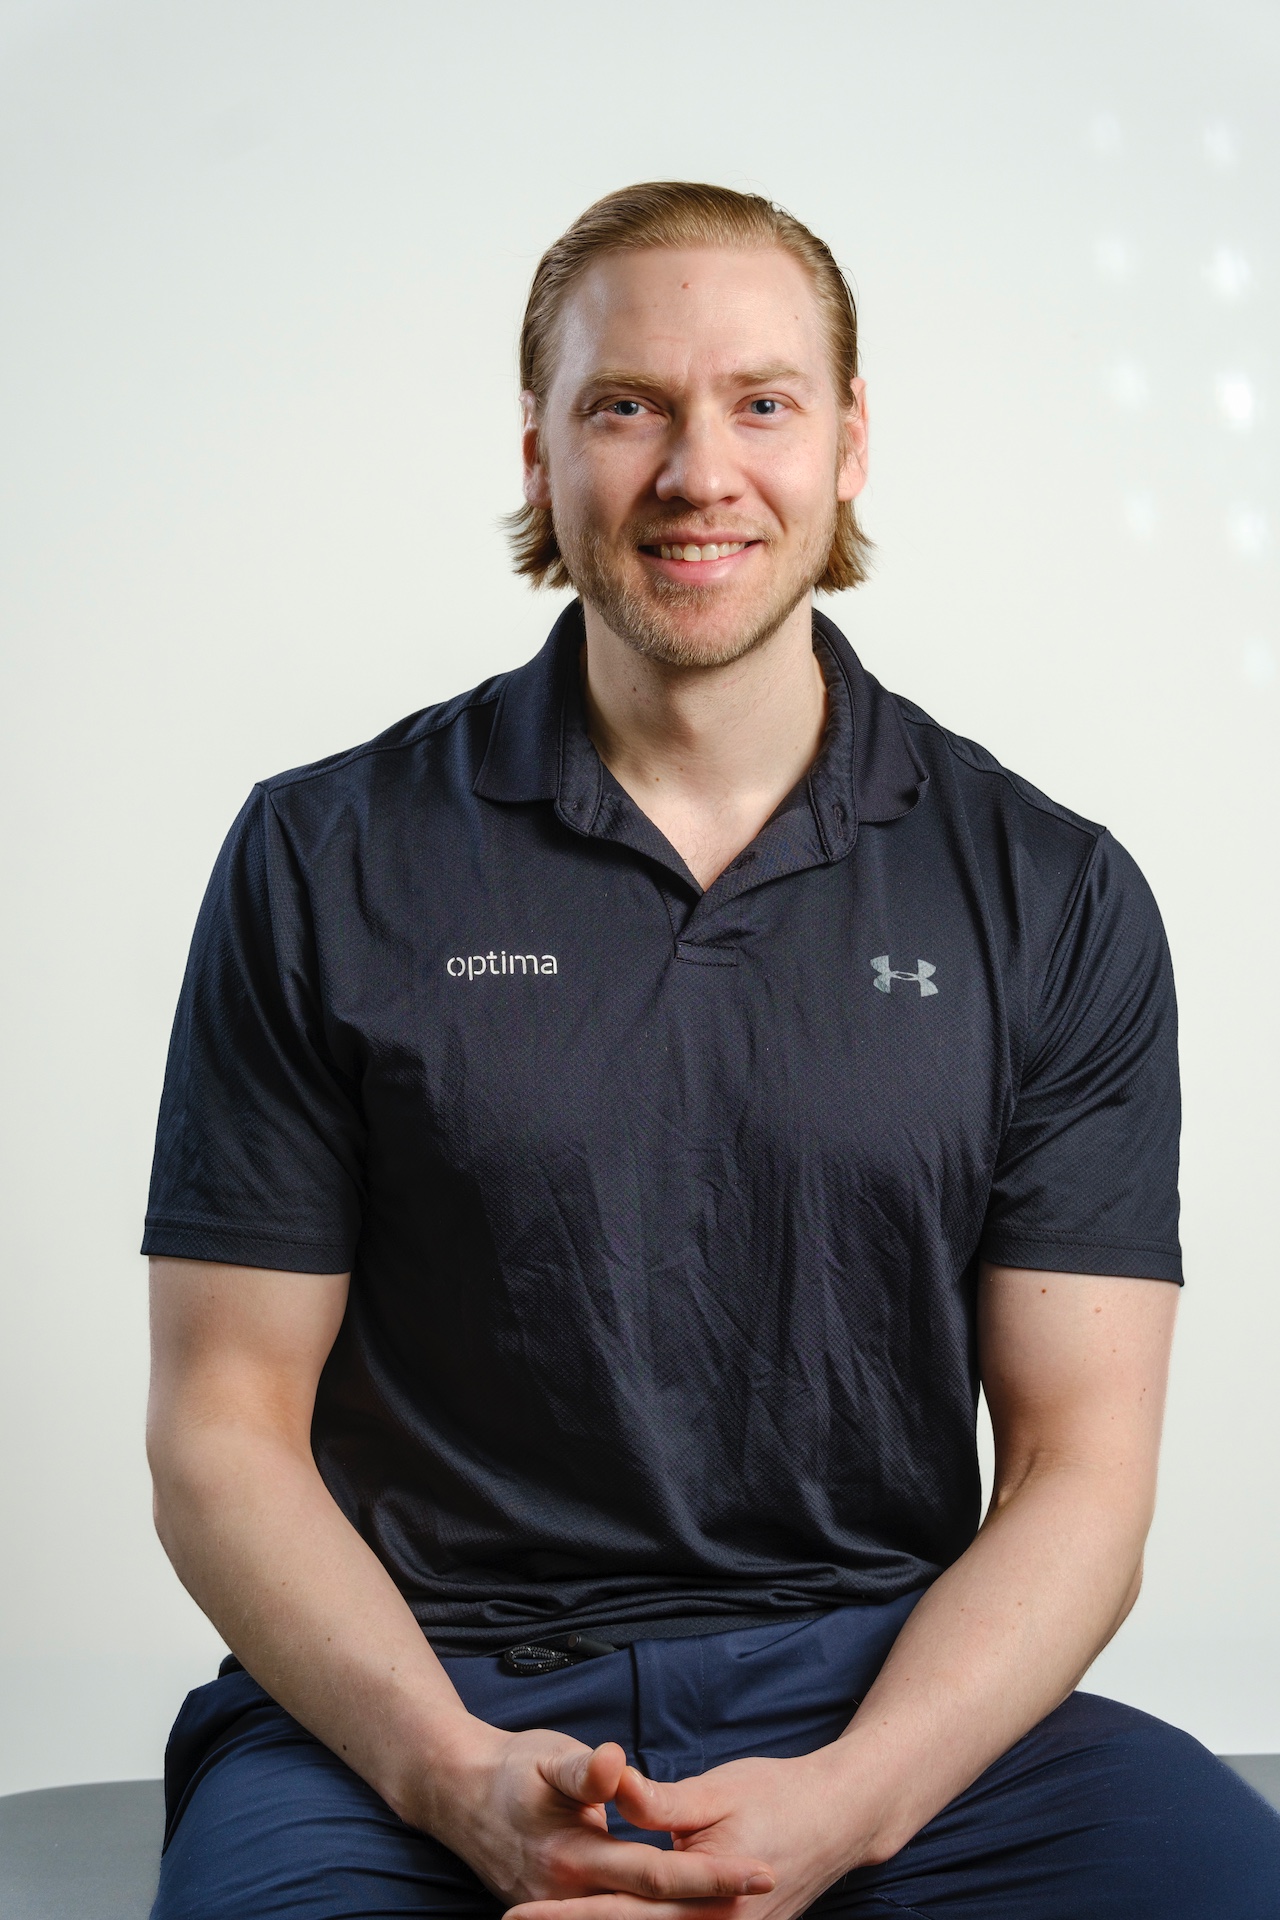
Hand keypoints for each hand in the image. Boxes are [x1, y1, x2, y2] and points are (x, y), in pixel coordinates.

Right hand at [417, 1720, 776, 1913]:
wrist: (457, 1796)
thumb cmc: (511, 1770)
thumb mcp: (549, 1756)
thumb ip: (585, 1770)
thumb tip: (613, 1765)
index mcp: (574, 1862)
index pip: (658, 1878)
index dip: (712, 1876)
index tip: (763, 1871)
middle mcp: (570, 1899)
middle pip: (657, 1916)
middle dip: (715, 1906)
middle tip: (770, 1889)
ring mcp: (563, 1914)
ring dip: (686, 1918)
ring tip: (744, 1906)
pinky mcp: (561, 1914)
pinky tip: (685, 1913)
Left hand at [506, 1748, 872, 1919]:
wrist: (839, 1818)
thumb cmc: (777, 1795)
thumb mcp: (716, 1791)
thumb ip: (660, 1802)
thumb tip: (611, 1786)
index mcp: (708, 1899)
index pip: (620, 1912)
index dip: (567, 1916)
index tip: (518, 1914)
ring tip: (552, 1919)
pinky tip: (612, 1915)